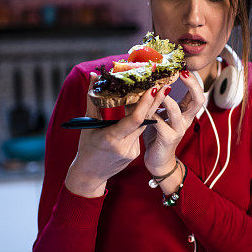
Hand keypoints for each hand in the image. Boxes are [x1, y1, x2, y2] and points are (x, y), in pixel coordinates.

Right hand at [65, 73, 164, 197]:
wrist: (90, 175)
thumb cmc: (86, 148)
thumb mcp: (88, 124)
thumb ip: (93, 100)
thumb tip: (94, 76)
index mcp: (111, 138)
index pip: (135, 120)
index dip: (146, 104)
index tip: (154, 89)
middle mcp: (125, 146)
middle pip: (144, 120)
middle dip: (155, 102)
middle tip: (165, 85)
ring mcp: (132, 151)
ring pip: (143, 126)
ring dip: (149, 110)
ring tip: (156, 92)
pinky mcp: (136, 154)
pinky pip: (139, 133)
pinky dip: (139, 122)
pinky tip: (140, 112)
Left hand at [143, 70, 204, 182]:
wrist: (158, 160)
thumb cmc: (158, 135)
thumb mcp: (162, 114)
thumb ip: (160, 101)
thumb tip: (153, 81)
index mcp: (186, 113)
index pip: (197, 93)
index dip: (193, 80)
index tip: (183, 67)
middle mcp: (186, 120)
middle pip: (198, 100)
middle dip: (192, 85)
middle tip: (182, 73)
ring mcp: (179, 130)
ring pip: (176, 110)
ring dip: (166, 98)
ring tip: (158, 89)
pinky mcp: (168, 138)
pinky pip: (160, 123)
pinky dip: (152, 115)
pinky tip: (143, 110)